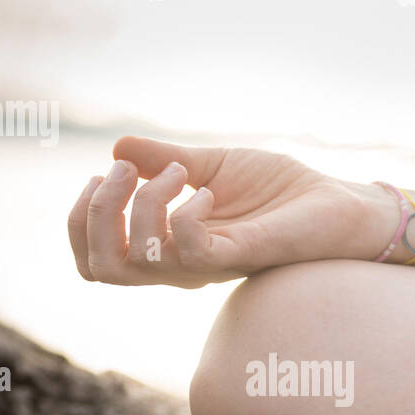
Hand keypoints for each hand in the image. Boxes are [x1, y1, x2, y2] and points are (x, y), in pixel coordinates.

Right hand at [67, 136, 393, 286]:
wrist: (334, 200)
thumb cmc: (277, 189)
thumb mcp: (209, 164)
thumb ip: (162, 159)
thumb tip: (116, 146)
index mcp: (165, 247)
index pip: (94, 262)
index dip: (80, 221)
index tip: (100, 175)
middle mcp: (178, 265)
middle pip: (101, 268)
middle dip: (97, 213)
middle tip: (123, 171)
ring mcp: (205, 265)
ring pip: (141, 257)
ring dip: (144, 200)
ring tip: (179, 171)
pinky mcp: (237, 257)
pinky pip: (189, 248)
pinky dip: (184, 211)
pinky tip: (208, 191)